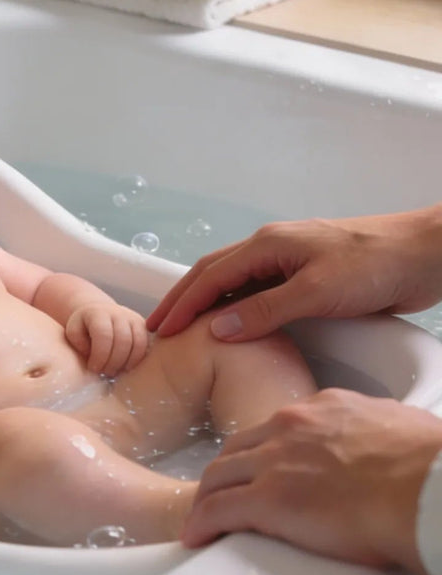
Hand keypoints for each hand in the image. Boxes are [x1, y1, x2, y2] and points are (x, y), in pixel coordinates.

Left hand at [65, 304, 149, 376]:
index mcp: (98, 313)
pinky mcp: (143, 326)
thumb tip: (92, 354)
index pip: (103, 335)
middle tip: (105, 373)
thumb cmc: (84, 328)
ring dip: (127, 363)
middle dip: (114, 362)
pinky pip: (146, 345)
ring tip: (115, 371)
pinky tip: (125, 367)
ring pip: (138, 343)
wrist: (99, 314)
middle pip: (123, 341)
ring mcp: (133, 318)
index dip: (99, 356)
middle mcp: (118, 313)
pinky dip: (137, 360)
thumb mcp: (73, 332)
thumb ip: (79, 343)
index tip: (93, 368)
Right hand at [146, 207, 441, 340]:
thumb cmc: (375, 264)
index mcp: (267, 245)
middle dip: (182, 300)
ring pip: (233, 281)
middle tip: (158, 327)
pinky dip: (234, 305)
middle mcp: (271, 248)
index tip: (161, 329)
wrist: (425, 254)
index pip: (210, 276)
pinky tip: (231, 322)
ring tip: (184, 326)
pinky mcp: (306, 275)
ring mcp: (288, 260)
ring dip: (205, 302)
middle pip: (212, 273)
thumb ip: (265, 310)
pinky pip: (257, 290)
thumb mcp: (316, 292)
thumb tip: (218, 329)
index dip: (183, 304)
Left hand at [182, 388, 441, 574]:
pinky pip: (219, 510)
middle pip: (238, 448)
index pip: (276, 428)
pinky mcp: (269, 500)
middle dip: (226, 470)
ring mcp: (274, 462)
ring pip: (219, 476)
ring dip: (207, 497)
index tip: (259, 466)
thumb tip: (383, 452)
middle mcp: (289, 428)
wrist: (429, 488)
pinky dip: (201, 522)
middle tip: (220, 491)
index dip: (262, 450)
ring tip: (201, 515)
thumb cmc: (430, 466)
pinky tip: (195, 534)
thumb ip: (372, 437)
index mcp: (322, 409)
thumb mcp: (395, 429)